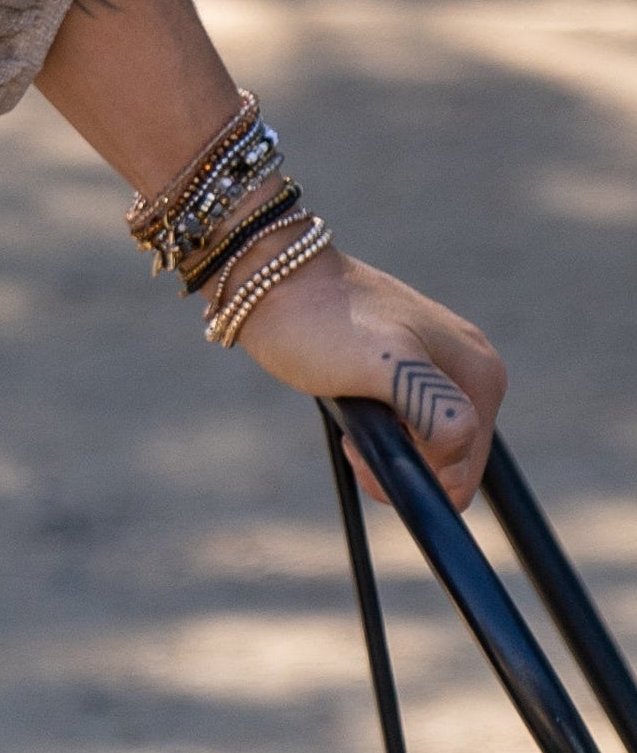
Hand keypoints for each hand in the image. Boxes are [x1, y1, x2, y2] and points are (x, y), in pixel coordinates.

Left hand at [228, 241, 507, 509]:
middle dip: (399, 462)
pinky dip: (379, 428)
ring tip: (348, 414)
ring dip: (385, 448)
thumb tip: (460, 461)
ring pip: (425, 447)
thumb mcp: (383, 366)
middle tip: (351, 435)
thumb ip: (437, 411)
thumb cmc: (320, 320)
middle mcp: (472, 369)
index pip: (463, 473)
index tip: (363, 445)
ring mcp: (440, 367)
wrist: (270, 277)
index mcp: (481, 374)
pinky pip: (407, 423)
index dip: (412, 475)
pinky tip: (351, 401)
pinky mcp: (408, 367)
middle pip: (448, 462)